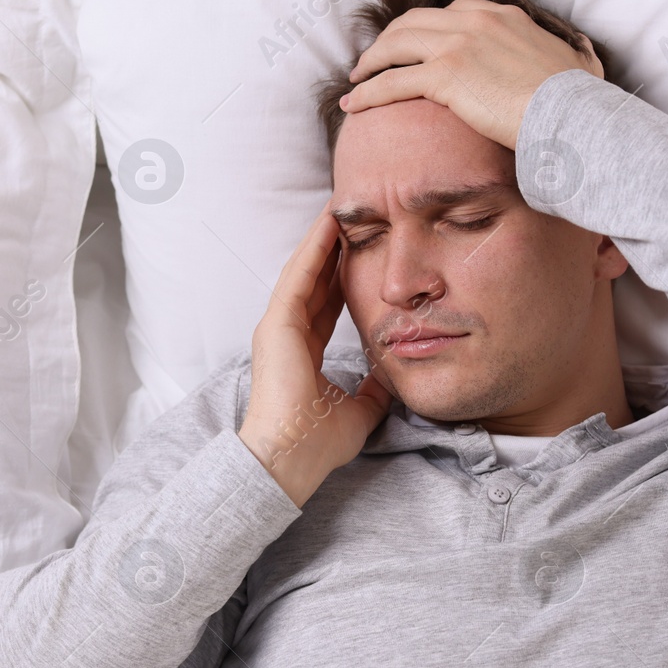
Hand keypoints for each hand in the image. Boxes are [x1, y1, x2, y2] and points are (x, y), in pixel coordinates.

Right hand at [238, 208, 392, 507]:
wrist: (290, 459)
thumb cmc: (317, 443)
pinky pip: (298, 278)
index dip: (343, 276)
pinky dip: (314, 251)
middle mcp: (288, 334)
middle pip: (316, 281)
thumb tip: (390, 381)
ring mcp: (278, 327)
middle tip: (352, 216)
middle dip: (333, 249)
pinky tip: (329, 226)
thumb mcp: (359, 411)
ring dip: (323, 240)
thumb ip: (372, 392)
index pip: (327, 304)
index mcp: (303, 351)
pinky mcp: (276, 325)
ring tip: (341, 208)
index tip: (362, 251)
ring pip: (305, 272)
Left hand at [339, 0, 602, 150]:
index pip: (452, 12)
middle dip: (388, 39)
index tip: (412, 44)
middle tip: (373, 59)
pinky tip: (354, 103)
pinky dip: (368, 91)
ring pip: (395, 46)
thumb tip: (584, 55)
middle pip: (414, 22)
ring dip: (370, 62)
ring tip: (356, 79)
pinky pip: (391, 81)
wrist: (572, 114)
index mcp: (503, 16)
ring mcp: (457, 45)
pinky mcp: (444, 75)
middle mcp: (475, 21)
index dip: (424, 27)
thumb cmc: (579, 100)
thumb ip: (574, 55)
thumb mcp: (580, 64)